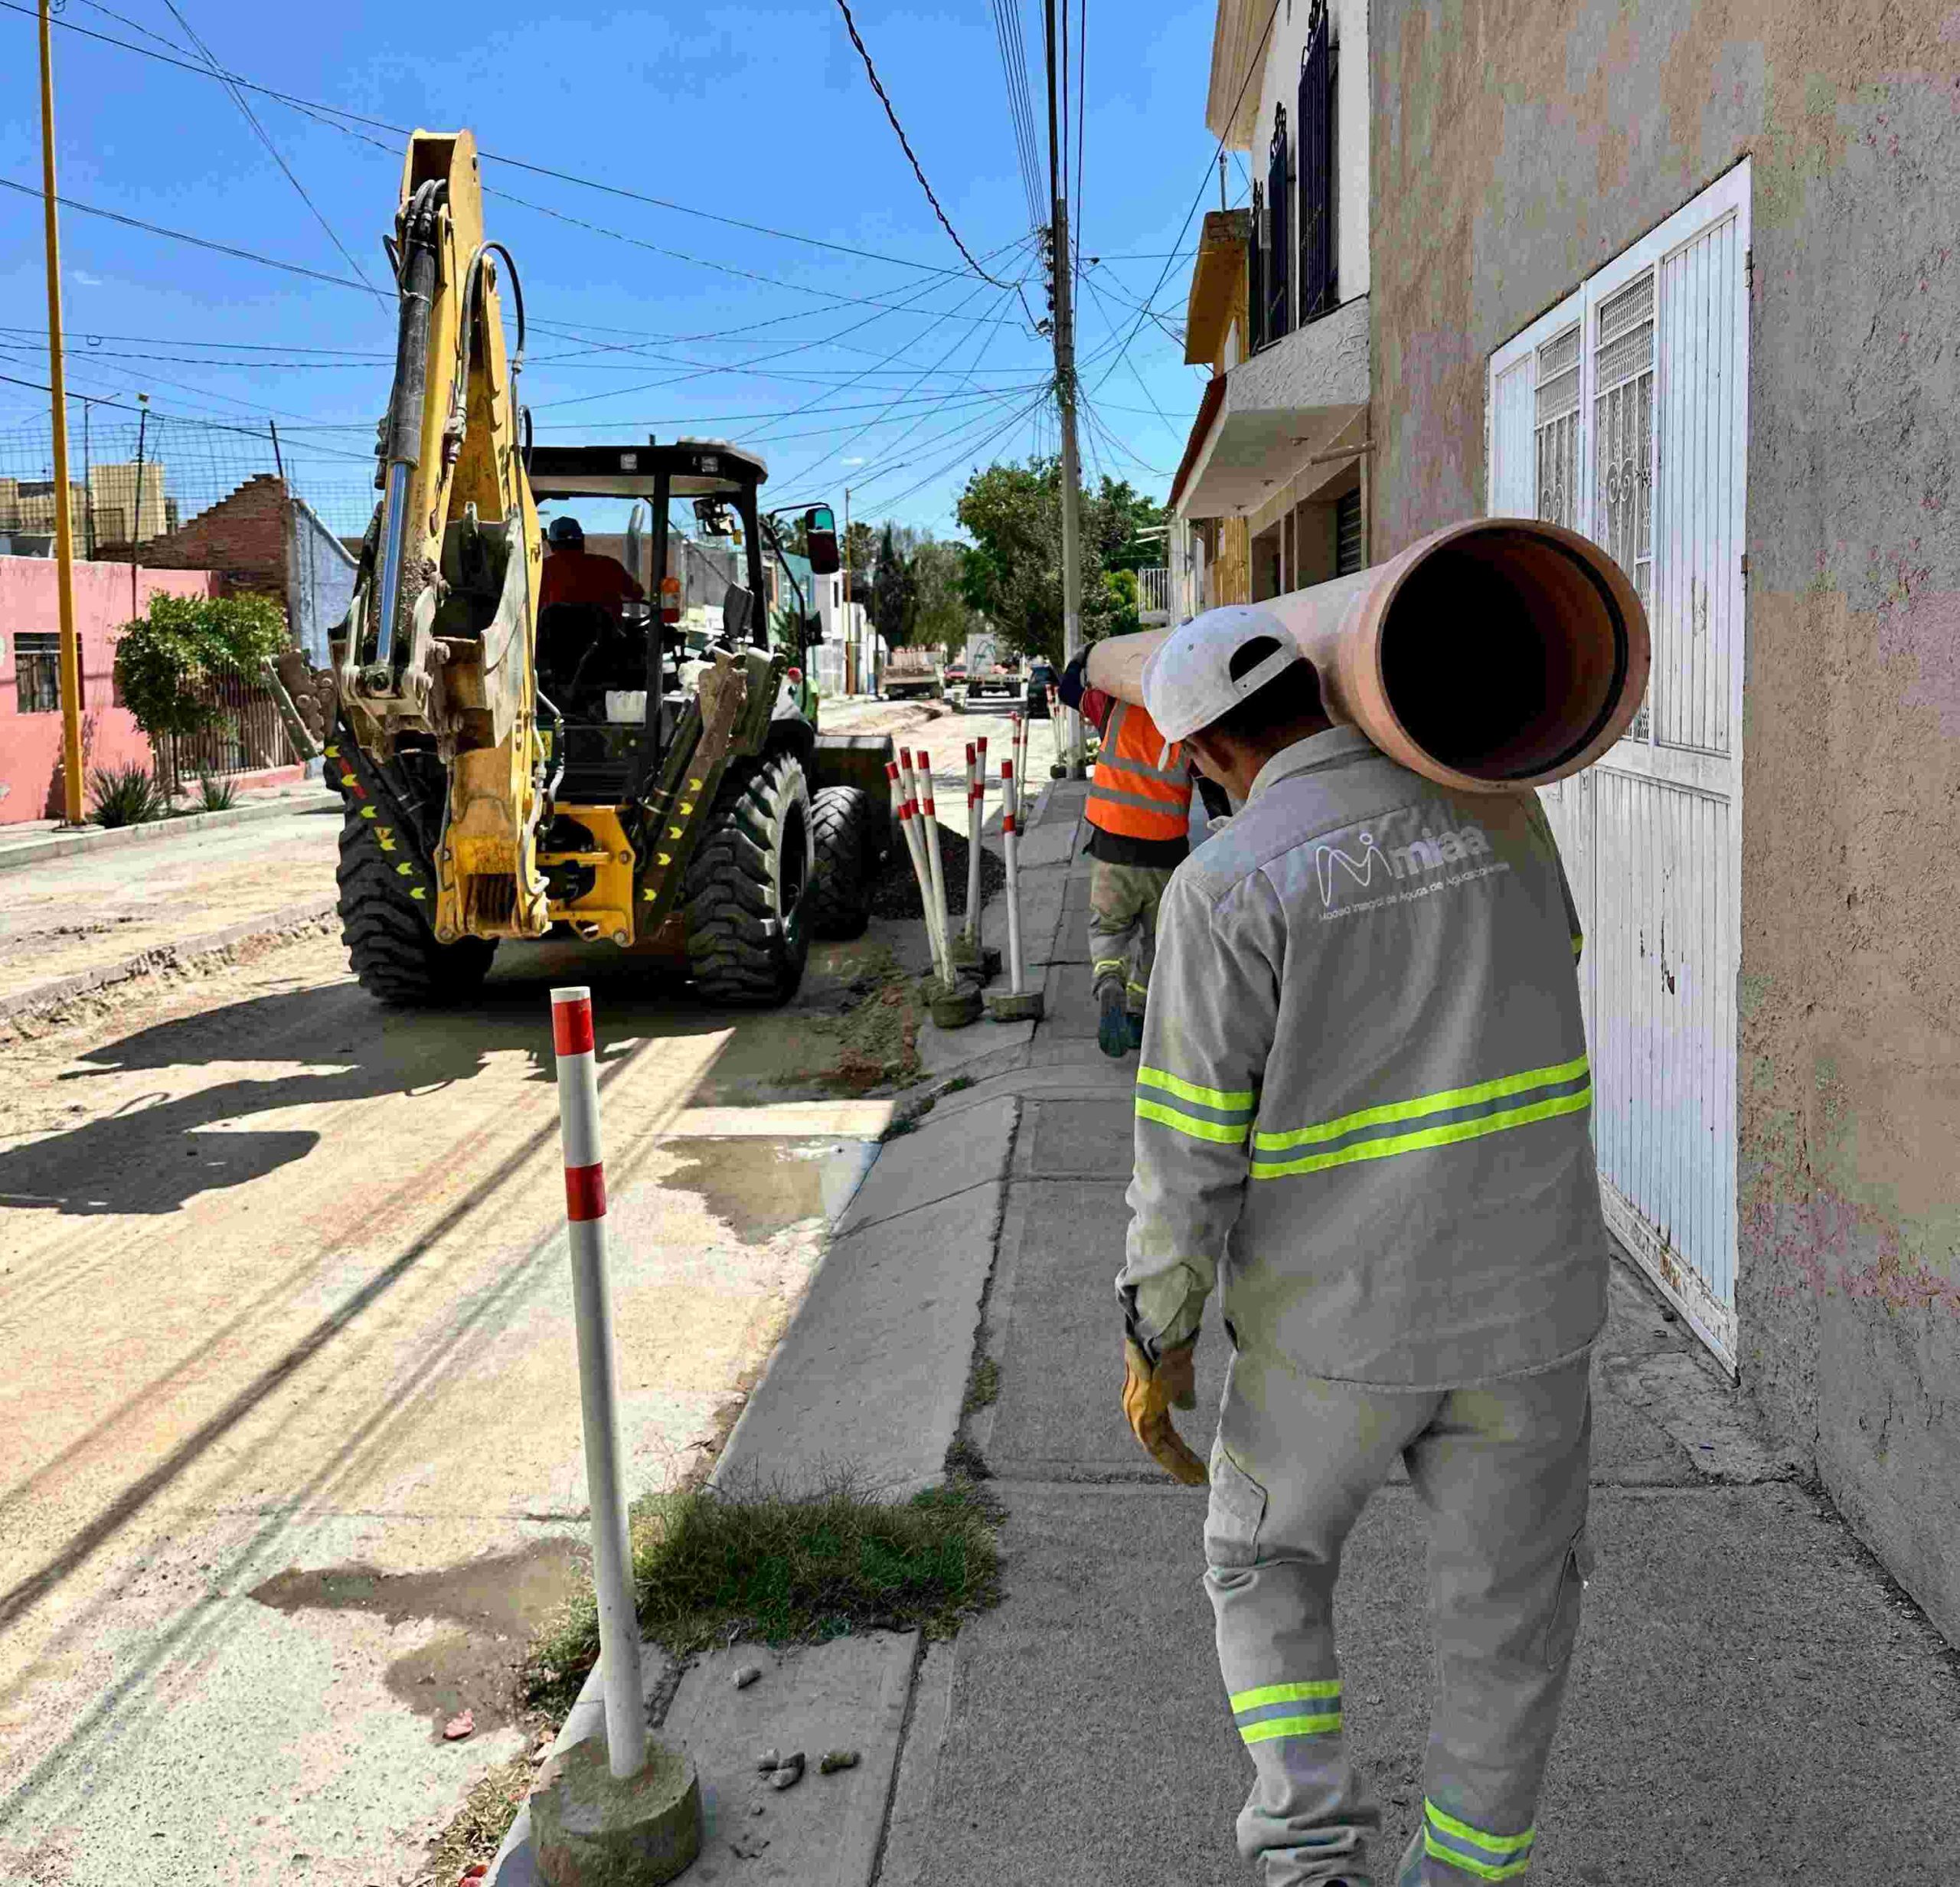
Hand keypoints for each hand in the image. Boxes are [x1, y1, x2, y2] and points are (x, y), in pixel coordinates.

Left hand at [1122, 1340, 1207, 1485]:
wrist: (1163, 1334)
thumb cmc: (1172, 1351)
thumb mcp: (1181, 1377)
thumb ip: (1182, 1395)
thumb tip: (1187, 1407)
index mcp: (1144, 1400)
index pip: (1160, 1432)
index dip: (1176, 1450)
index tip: (1191, 1464)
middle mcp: (1134, 1409)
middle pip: (1157, 1444)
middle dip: (1178, 1463)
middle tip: (1195, 1478)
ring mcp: (1136, 1411)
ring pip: (1157, 1447)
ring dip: (1178, 1464)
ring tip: (1196, 1478)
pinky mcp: (1142, 1413)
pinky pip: (1157, 1444)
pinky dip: (1174, 1457)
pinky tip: (1190, 1467)